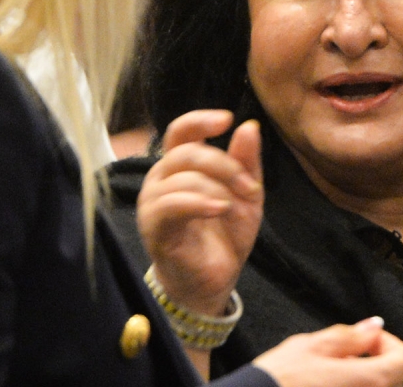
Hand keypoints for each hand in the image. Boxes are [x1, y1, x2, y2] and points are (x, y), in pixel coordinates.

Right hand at [137, 110, 262, 315]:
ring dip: (217, 187)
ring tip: (236, 205)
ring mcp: (153, 201)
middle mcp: (161, 178)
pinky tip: (219, 209)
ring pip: (182, 176)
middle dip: (224, 165)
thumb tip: (249, 126)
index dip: (200, 120)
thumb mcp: (246, 196)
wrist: (212, 283)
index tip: (227, 119)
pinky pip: (171, 204)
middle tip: (250, 186)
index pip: (180, 131)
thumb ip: (247, 162)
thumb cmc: (223, 237)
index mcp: (180, 166)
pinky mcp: (153, 226)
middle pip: (187, 152)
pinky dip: (199, 202)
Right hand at [253, 317, 402, 386]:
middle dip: (372, 363)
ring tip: (327, 378)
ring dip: (360, 381)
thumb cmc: (280, 380)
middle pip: (394, 379)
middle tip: (338, 359)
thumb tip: (375, 327)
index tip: (363, 342)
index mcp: (371, 381)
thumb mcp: (312, 346)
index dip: (389, 344)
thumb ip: (350, 336)